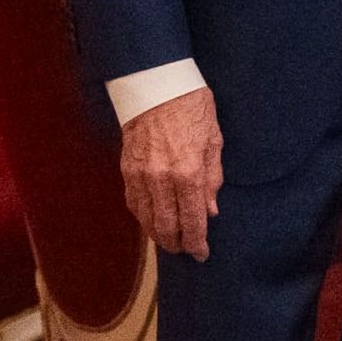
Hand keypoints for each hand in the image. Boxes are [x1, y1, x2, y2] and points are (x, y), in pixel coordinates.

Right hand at [120, 87, 222, 260]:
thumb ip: (213, 179)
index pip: (193, 221)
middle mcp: (162, 179)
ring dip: (158, 235)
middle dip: (177, 244)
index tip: (202, 254)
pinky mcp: (127, 169)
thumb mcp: (214, 141)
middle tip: (185, 251)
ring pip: (146, 219)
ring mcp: (141, 175)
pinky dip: (143, 216)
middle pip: (167, 226)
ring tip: (169, 241)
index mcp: (189, 172)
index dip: (197, 243)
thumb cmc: (192, 108)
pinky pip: (133, 202)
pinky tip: (151, 221)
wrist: (157, 85)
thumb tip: (211, 211)